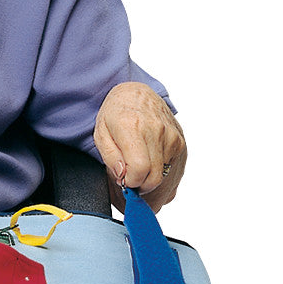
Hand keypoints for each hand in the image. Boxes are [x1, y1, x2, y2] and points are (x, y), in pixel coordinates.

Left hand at [93, 82, 186, 211]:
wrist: (137, 95)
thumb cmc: (116, 114)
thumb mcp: (101, 134)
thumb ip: (111, 158)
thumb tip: (123, 178)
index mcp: (134, 128)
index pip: (139, 170)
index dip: (130, 183)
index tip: (122, 181)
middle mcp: (158, 132)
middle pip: (154, 179)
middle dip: (139, 188)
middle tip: (128, 182)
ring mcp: (173, 138)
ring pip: (165, 179)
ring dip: (149, 184)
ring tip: (137, 172)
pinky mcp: (181, 144)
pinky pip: (172, 172)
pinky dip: (160, 177)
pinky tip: (148, 167)